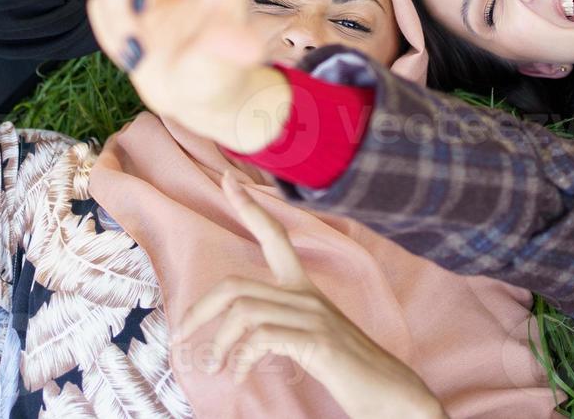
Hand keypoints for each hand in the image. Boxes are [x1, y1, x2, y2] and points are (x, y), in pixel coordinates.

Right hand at [86, 0, 288, 151]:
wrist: (197, 96)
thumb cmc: (224, 68)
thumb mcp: (235, 66)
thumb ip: (231, 52)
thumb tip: (242, 48)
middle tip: (141, 4)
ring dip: (122, 12)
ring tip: (146, 52)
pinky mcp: (115, 3)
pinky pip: (97, 4)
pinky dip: (110, 32)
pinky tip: (134, 53)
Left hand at [176, 173, 446, 418]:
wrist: (393, 394)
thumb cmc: (350, 372)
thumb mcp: (311, 340)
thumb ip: (281, 326)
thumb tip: (239, 335)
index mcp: (306, 290)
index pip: (276, 237)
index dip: (250, 207)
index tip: (228, 180)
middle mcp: (308, 296)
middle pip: (236, 285)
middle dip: (199, 310)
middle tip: (180, 336)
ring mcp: (313, 316)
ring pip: (243, 311)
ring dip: (218, 344)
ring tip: (213, 367)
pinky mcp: (317, 340)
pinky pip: (260, 338)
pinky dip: (241, 358)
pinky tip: (239, 375)